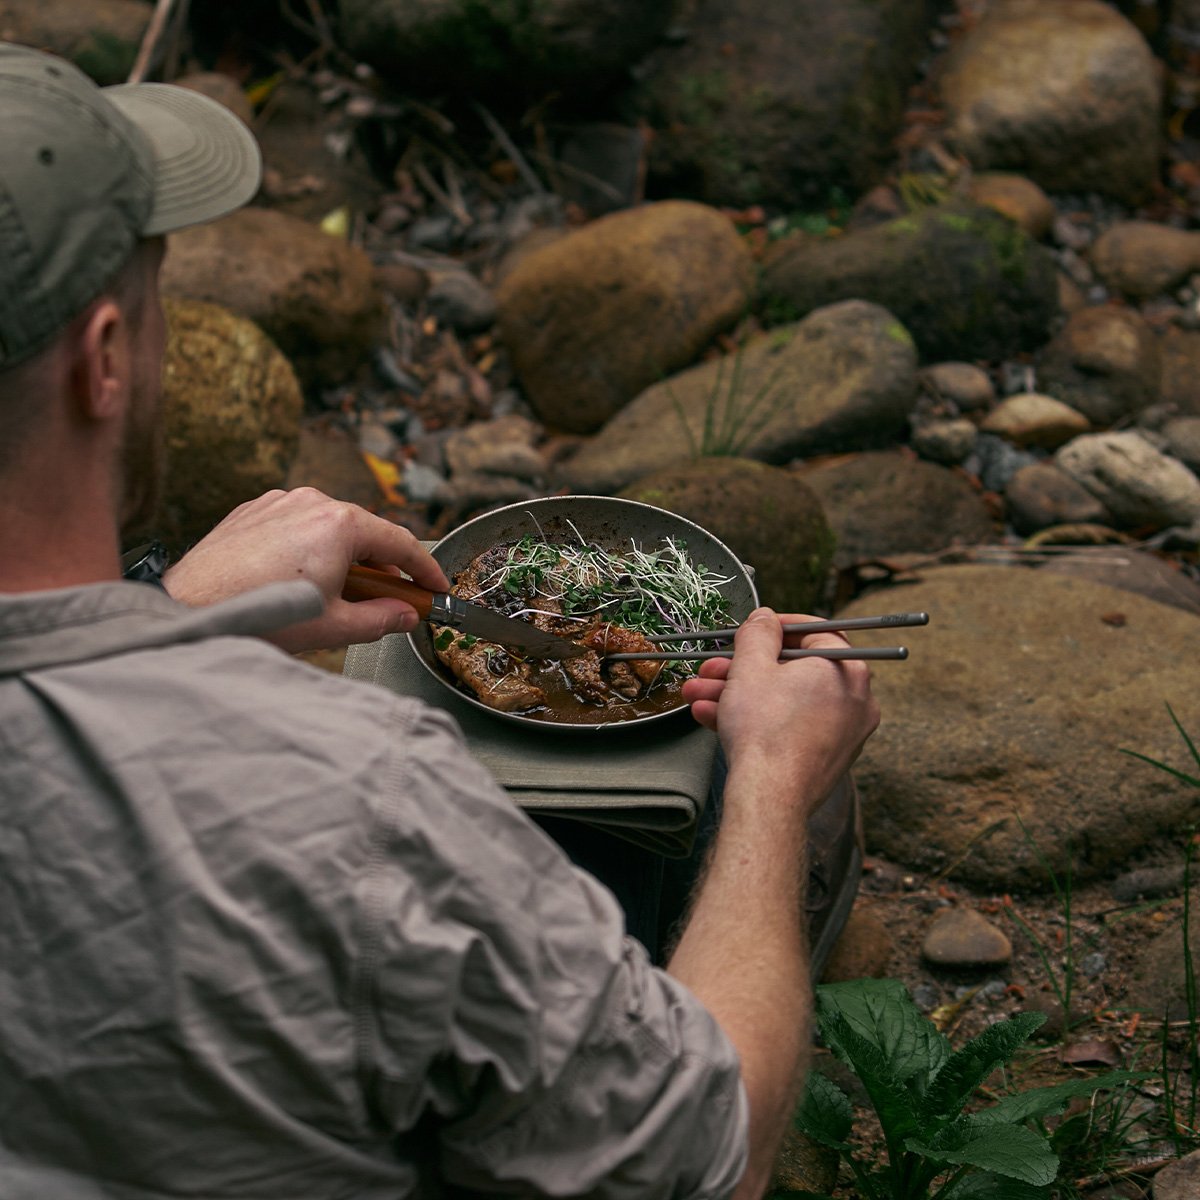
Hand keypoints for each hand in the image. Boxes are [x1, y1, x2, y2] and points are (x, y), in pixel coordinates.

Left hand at [162, 488, 449, 652]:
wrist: (187, 612)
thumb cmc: (258, 616)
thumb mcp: (335, 626)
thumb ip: (382, 619)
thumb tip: (404, 616)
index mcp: (340, 524)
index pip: (401, 543)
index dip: (426, 569)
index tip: (436, 586)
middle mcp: (311, 501)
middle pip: (364, 533)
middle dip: (380, 567)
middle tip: (387, 600)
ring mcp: (277, 502)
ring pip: (328, 527)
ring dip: (343, 558)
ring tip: (336, 596)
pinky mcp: (250, 511)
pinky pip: (294, 525)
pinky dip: (308, 549)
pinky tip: (298, 582)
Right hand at [680, 607, 878, 807]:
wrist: (769, 797)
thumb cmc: (765, 730)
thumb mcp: (751, 667)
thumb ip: (757, 634)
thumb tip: (765, 618)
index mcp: (846, 667)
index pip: (815, 631)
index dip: (776, 626)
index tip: (753, 629)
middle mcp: (855, 698)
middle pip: (792, 670)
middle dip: (742, 669)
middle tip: (713, 668)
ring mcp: (843, 731)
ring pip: (785, 700)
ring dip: (739, 695)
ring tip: (700, 695)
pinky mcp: (827, 756)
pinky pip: (790, 726)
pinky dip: (757, 720)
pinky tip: (714, 718)